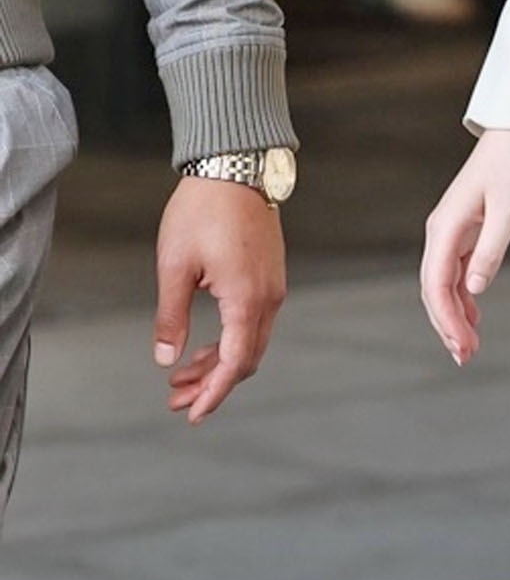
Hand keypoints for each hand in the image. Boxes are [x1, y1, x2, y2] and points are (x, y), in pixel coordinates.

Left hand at [152, 178, 285, 420]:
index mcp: (246, 301)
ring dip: (218, 364)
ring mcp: (273, 288)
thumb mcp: (174, 266)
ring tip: (182, 376)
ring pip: (249, 343)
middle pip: (245, 360)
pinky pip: (253, 324)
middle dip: (211, 385)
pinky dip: (229, 342)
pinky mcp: (269, 277)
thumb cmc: (203, 210)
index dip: (213, 394)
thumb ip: (171, 317)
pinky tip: (203, 345)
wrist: (235, 167)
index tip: (192, 413)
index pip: (234, 365)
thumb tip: (165, 359)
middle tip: (176, 400)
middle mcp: (268, 300)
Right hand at [420, 129, 509, 363]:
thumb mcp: (508, 210)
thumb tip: (475, 289)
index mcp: (445, 228)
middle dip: (447, 326)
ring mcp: (451, 234)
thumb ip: (491, 250)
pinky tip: (474, 320)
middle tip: (466, 358)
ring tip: (469, 348)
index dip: (446, 319)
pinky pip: (456, 274)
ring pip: (443, 285)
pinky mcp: (465, 234)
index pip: (436, 284)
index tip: (461, 346)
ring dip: (454, 317)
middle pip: (434, 290)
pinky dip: (463, 300)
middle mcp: (441, 234)